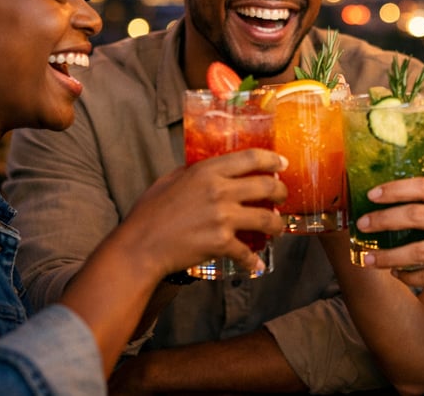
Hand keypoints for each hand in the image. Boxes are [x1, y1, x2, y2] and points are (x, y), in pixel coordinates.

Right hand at [121, 149, 287, 276]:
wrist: (140, 247)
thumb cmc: (150, 213)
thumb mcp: (170, 179)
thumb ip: (193, 171)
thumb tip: (208, 166)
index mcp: (207, 171)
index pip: (250, 158)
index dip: (272, 160)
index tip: (282, 164)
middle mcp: (219, 191)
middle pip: (267, 186)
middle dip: (281, 192)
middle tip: (283, 197)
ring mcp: (222, 218)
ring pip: (266, 219)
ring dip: (277, 225)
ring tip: (278, 228)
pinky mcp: (221, 243)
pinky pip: (247, 252)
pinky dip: (253, 261)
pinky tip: (256, 264)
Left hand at [354, 177, 423, 300]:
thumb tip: (400, 193)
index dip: (395, 189)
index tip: (371, 194)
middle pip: (416, 216)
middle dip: (383, 220)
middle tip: (361, 224)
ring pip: (417, 252)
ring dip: (388, 257)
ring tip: (367, 258)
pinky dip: (408, 276)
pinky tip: (396, 274)